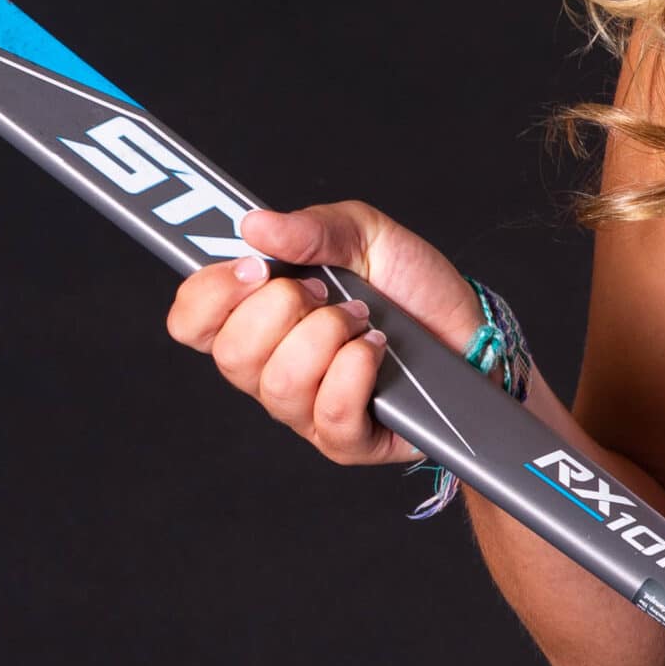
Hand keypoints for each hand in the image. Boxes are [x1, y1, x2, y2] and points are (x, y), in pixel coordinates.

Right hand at [164, 201, 484, 468]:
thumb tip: (255, 224)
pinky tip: (377, 350)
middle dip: (283, 310)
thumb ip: (310, 228)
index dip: (211, 295)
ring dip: (327, 339)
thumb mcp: (366, 235)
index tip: (254, 268)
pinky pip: (329, 416)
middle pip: (231, 355)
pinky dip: (355, 373)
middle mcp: (270, 368)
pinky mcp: (346, 441)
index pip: (192, 322)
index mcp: (257, 317)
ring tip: (363, 320)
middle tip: (327, 292)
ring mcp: (305, 410)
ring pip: (279, 386)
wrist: (472, 328)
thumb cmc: (413, 287)